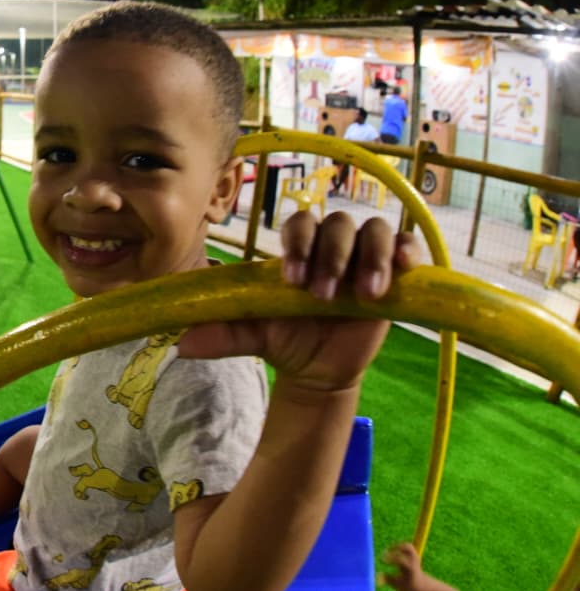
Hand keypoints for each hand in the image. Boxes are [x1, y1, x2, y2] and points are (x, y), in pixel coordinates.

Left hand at [179, 211, 424, 392]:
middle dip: (331, 256)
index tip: (292, 279)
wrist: (318, 368)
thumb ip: (223, 333)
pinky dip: (407, 251)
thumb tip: (182, 344)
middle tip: (320, 296)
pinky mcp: (397, 274)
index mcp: (298, 249)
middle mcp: (332, 245)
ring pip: (375, 231)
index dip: (299, 243)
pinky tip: (403, 270)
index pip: (300, 223)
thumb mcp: (254, 336)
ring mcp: (366, 255)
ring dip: (370, 257)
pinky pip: (408, 246)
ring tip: (363, 295)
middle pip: (338, 224)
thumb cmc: (285, 338)